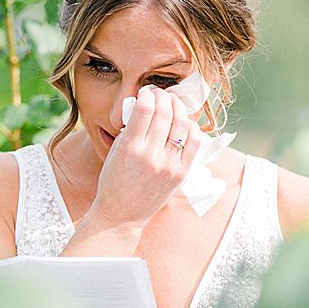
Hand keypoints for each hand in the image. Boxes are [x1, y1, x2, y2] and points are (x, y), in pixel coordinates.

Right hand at [87, 85, 202, 229]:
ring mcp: (168, 165)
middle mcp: (151, 155)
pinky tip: (184, 122)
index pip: (145, 109)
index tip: (146, 93)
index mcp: (130, 148)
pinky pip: (195, 141)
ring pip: (182, 123)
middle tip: (160, 94)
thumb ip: (129, 129)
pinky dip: (191, 126)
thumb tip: (145, 105)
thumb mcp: (114, 152)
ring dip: (178, 107)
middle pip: (165, 112)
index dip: (147, 95)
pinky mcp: (181, 173)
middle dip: (163, 96)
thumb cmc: (114, 182)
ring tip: (172, 103)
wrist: (122, 214)